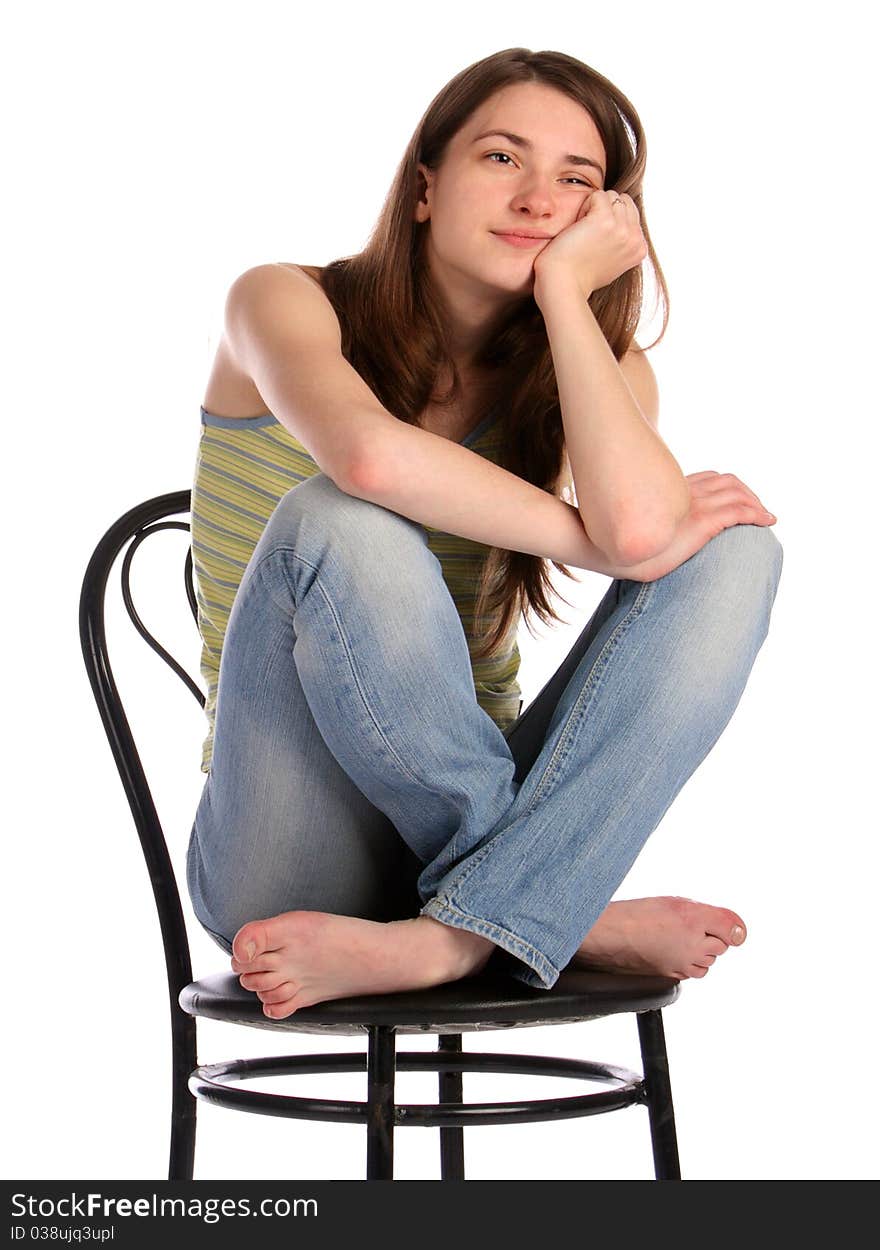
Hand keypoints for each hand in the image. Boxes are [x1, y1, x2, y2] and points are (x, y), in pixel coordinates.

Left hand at [533, 190, 647, 298]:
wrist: (564, 285)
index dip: (610, 220)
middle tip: (588, 234)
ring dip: (593, 208)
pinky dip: (584, 206)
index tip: (596, 242)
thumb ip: (622, 244)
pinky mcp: (606, 220)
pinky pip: (597, 195)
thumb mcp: (612, 263)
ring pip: (611, 196)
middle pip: (623, 201)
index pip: (630, 213)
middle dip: (604, 210)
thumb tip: (623, 225)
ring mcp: (623, 229)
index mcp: (640, 248)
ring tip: (582, 231)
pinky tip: (577, 227)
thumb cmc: (579, 277)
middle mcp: (635, 239)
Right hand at [612, 471, 777, 582]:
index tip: (736, 499)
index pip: (707, 478)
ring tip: (765, 517)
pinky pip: (739, 512)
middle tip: (757, 510)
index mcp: (668, 492)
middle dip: (746, 493)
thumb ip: (648, 525)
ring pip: (737, 493)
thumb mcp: (635, 529)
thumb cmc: (612, 545)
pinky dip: (757, 514)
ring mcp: (694, 505)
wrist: (605, 548)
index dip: (727, 487)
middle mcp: (684, 493)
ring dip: (755, 503)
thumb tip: (646, 538)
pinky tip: (767, 521)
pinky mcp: (700, 522)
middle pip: (727, 481)